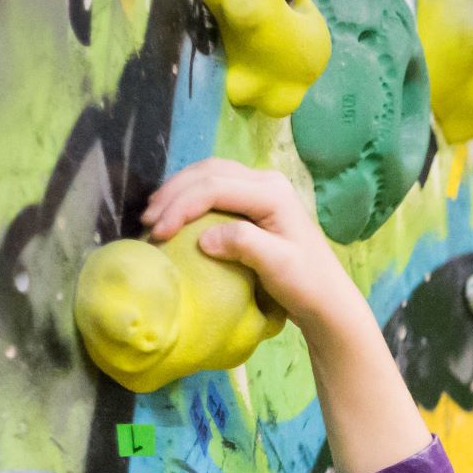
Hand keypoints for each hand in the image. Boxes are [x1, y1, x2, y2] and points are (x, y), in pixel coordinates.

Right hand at [143, 159, 363, 338]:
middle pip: (208, 173)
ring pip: (208, 175)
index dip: (181, 206)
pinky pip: (214, 188)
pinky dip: (190, 197)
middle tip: (146, 220)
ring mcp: (261, 189)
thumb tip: (204, 239)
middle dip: (173, 194)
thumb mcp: (278, 266)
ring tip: (153, 214)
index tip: (158, 233)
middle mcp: (267, 182)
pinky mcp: (254, 202)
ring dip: (178, 192)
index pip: (215, 187)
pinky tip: (173, 213)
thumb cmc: (306, 285)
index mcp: (273, 193)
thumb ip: (244, 245)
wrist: (326, 299)